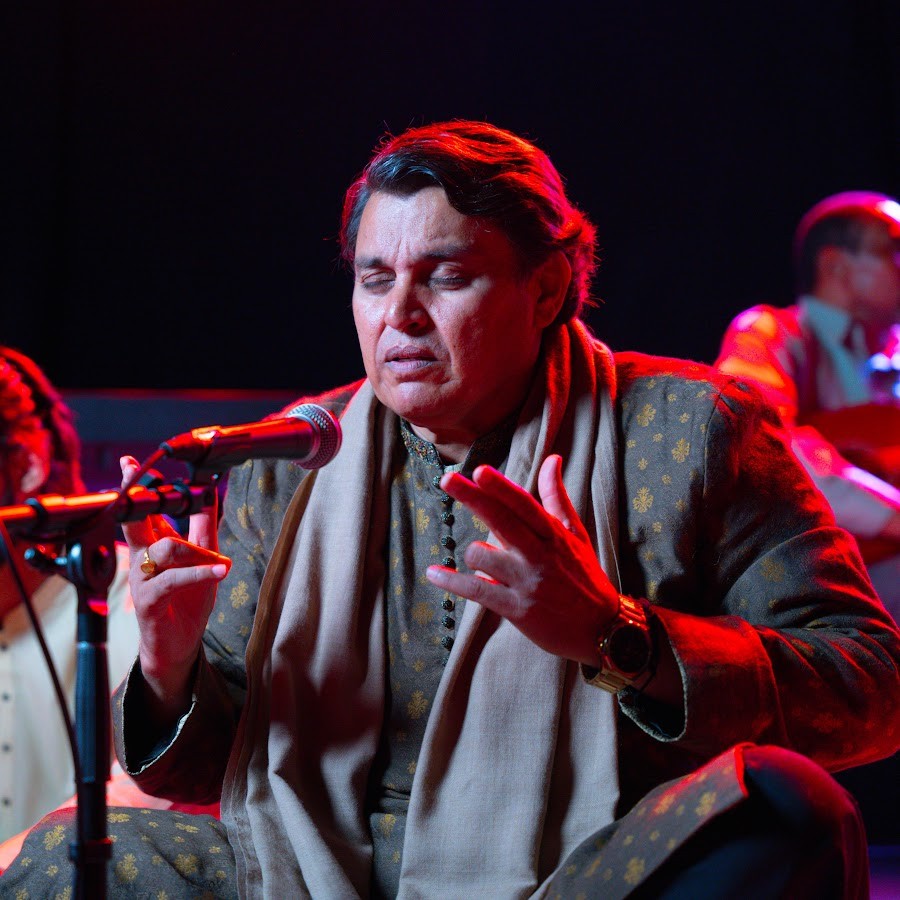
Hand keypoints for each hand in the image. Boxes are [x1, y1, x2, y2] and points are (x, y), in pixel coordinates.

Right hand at [120, 456, 230, 715]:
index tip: (131, 462)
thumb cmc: (186, 601)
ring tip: (220, 564)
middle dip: (138, 498)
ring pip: (165, 549)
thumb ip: (202, 529)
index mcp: (151, 545)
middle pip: (137, 522)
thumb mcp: (202, 560)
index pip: (144, 511)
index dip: (138, 487)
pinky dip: (199, 574)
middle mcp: (141, 558)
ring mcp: (142, 579)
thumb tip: (210, 493)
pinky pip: (174, 579)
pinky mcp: (148, 600)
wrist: (177, 647)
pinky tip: (221, 571)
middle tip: (135, 473)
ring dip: (197, 552)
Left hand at [426, 454, 618, 665]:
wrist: (602, 628)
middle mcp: (540, 554)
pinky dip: (452, 581)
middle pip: (502, 520)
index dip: (501, 488)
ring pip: (483, 555)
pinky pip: (477, 590)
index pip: (524, 504)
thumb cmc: (586, 576)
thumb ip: (556, 497)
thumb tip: (551, 459)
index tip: (479, 471)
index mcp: (554, 534)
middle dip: (473, 498)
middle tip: (447, 480)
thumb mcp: (576, 534)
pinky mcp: (516, 608)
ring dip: (474, 554)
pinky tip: (433, 572)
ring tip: (481, 562)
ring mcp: (527, 582)